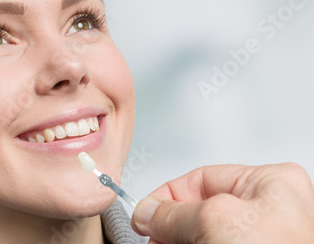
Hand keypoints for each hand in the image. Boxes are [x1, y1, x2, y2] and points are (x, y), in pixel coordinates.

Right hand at [130, 163, 313, 243]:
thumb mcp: (215, 222)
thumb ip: (174, 214)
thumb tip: (147, 211)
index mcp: (270, 184)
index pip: (202, 178)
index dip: (167, 195)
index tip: (145, 214)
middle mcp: (269, 210)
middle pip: (199, 208)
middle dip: (172, 225)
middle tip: (152, 238)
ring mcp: (262, 239)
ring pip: (204, 234)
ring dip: (178, 241)